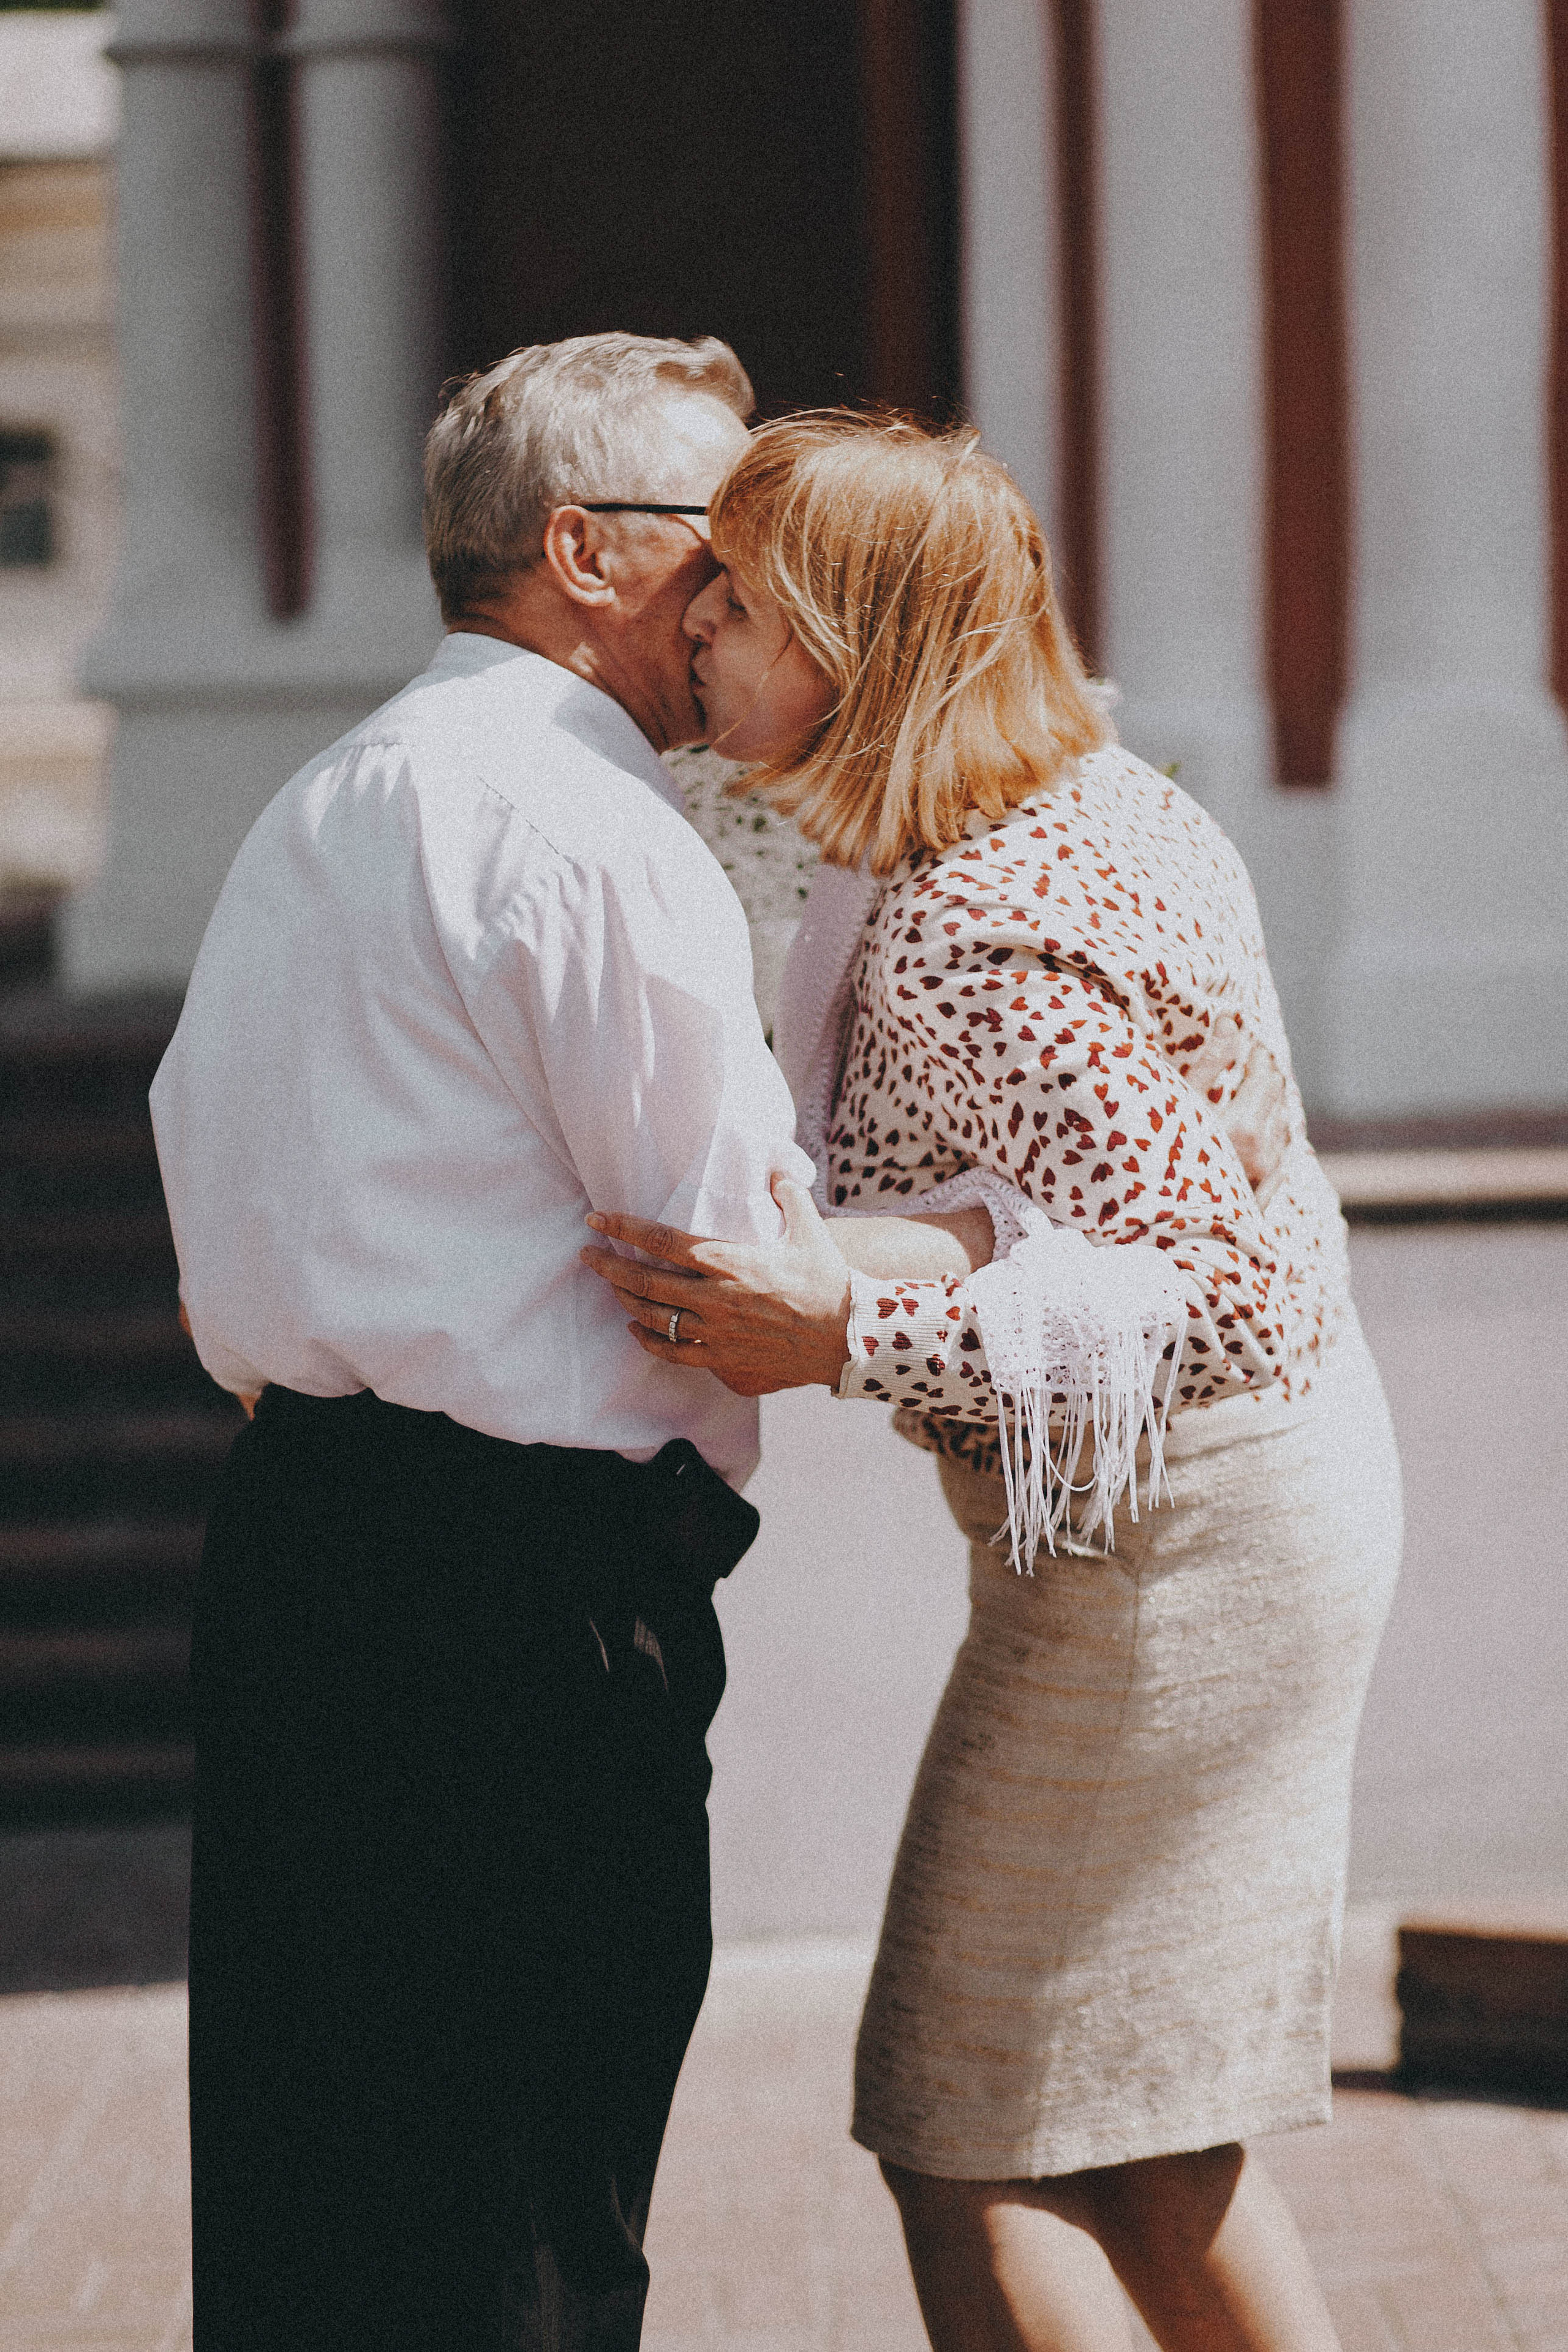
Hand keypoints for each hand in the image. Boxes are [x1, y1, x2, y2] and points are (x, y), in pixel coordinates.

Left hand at [579, 1175, 851, 1394]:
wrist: (849, 1338)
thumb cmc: (828, 1281)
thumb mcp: (810, 1229)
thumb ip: (787, 1195)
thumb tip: (775, 1170)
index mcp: (731, 1262)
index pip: (663, 1241)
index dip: (625, 1228)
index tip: (597, 1219)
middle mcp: (716, 1299)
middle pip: (646, 1282)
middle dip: (609, 1267)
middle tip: (587, 1255)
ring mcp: (716, 1334)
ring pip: (654, 1319)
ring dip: (627, 1301)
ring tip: (612, 1287)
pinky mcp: (723, 1361)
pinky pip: (674, 1353)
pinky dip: (649, 1340)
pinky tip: (638, 1329)